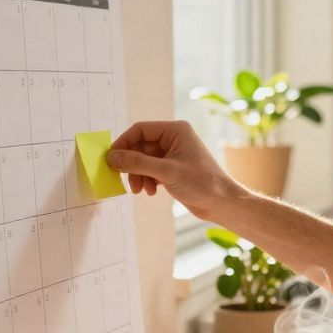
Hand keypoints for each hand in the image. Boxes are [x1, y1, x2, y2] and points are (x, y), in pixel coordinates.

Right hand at [106, 120, 245, 218]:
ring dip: (138, 175)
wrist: (221, 203)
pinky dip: (147, 180)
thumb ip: (137, 163)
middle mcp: (173, 139)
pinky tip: (152, 192)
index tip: (111, 159)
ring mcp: (173, 154)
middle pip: (140, 146)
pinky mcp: (172, 169)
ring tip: (141, 190)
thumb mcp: (166, 171)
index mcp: (175, 130)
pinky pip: (151, 170)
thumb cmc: (201, 183)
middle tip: (125, 180)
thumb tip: (112, 157)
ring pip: (143, 160)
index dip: (124, 143)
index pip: (140, 130)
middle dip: (132, 164)